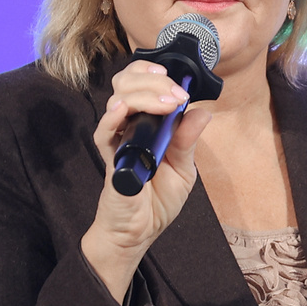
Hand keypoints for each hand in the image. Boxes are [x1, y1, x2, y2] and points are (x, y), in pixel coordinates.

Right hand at [81, 60, 211, 302]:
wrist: (140, 231)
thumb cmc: (158, 200)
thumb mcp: (183, 168)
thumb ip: (187, 140)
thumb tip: (202, 111)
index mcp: (147, 122)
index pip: (142, 83)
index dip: (154, 74)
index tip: (176, 78)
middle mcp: (129, 125)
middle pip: (128, 84)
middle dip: (153, 81)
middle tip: (176, 93)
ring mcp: (117, 139)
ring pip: (118, 99)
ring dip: (143, 94)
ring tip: (166, 102)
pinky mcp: (109, 158)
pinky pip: (104, 133)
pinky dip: (112, 118)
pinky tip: (123, 110)